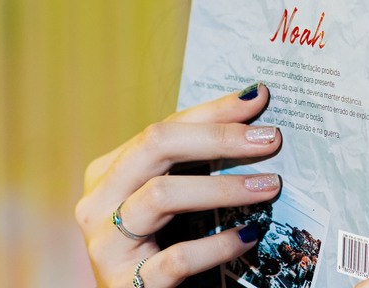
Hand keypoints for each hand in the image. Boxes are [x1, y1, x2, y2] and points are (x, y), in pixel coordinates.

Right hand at [75, 84, 282, 287]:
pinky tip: (249, 235)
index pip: (165, 127)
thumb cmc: (159, 243)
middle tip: (270, 139)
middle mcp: (98, 202)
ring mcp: (106, 243)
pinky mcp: (125, 282)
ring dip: (223, 187)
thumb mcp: (172, 197)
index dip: (214, 111)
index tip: (259, 100)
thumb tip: (253, 105)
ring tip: (269, 186)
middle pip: (156, 146)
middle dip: (218, 138)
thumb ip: (198, 158)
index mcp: (108, 172)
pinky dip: (218, 244)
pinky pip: (178, 256)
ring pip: (162, 195)